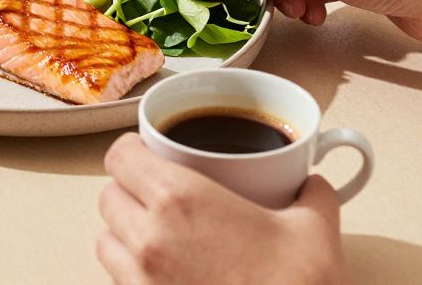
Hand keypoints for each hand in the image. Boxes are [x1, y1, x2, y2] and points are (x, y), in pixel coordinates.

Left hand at [98, 133, 346, 284]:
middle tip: (161, 195)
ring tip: (159, 237)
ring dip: (124, 234)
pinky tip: (166, 275)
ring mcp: (140, 282)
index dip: (133, 150)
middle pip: (108, 197)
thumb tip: (315, 184)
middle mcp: (148, 239)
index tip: (149, 153)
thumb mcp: (315, 232)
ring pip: (105, 242)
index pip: (120, 157)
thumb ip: (313, 195)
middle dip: (129, 191)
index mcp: (179, 199)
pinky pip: (119, 283)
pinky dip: (131, 274)